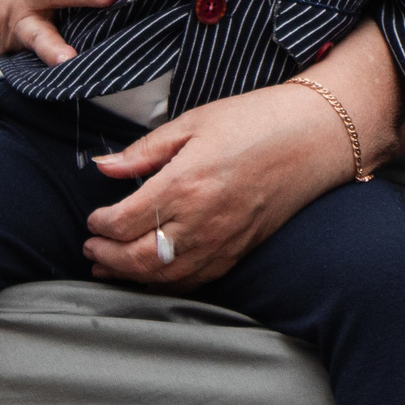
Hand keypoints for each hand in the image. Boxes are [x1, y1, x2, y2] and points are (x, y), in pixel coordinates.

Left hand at [81, 81, 354, 284]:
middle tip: (90, 249)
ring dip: (130, 277)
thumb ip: (145, 151)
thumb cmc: (255, 121)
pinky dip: (165, 284)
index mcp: (184, 183)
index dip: (100, 225)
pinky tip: (152, 276)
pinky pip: (195, 280)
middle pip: (138, 258)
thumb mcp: (193, 122)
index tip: (92, 219)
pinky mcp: (239, 251)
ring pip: (164, 277)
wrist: (313, 138)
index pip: (124, 221)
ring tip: (108, 269)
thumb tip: (103, 166)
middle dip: (106, 258)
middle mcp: (200, 220)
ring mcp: (222, 241)